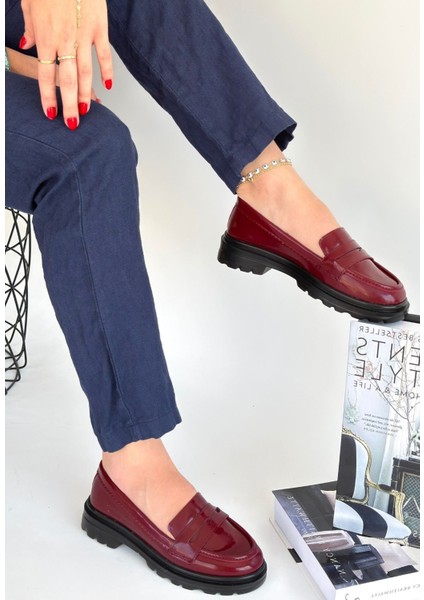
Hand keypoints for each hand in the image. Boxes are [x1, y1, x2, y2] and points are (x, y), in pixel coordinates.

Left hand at [19, 0, 112, 127]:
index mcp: (45, 36)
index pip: (46, 74)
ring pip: (85, 72)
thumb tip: (25, 44)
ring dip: (86, 94)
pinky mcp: (99, 28)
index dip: (48, 96)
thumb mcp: (29, 3)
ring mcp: (83, 35)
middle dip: (69, 104)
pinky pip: (104, 54)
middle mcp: (64, 40)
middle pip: (67, 80)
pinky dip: (107, 71)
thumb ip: (29, 27)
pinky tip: (108, 85)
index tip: (51, 113)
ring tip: (87, 111)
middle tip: (72, 123)